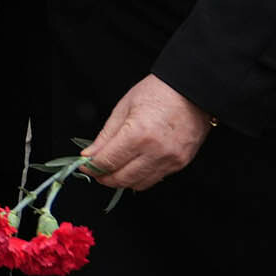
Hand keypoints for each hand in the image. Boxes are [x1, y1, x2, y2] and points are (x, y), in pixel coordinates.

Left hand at [83, 74, 213, 190]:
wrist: (192, 91)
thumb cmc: (158, 93)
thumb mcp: (123, 109)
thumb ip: (105, 136)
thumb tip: (89, 155)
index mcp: (138, 134)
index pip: (108, 161)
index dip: (91, 166)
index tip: (84, 165)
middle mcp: (156, 151)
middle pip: (122, 178)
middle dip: (104, 177)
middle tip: (95, 170)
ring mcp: (170, 160)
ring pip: (138, 184)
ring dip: (121, 180)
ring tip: (113, 169)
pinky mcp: (181, 163)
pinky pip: (155, 179)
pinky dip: (140, 177)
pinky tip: (132, 166)